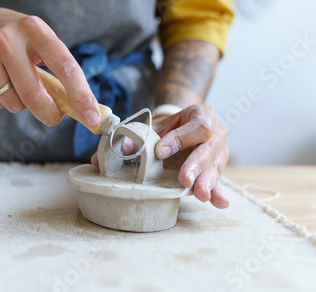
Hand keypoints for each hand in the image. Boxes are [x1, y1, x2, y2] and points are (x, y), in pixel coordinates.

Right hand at [0, 3, 100, 126]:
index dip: (81, 95)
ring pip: (14, 103)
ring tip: (16, 83)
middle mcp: (8, 38)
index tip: (92, 117)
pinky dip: (2, 101)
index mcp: (35, 29)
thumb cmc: (17, 39)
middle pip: (34, 95)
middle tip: (54, 118)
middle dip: (49, 114)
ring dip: (21, 104)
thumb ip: (57, 69)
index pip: (65, 66)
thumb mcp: (38, 41)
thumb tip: (81, 107)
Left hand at [91, 104, 228, 208]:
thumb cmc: (169, 128)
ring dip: (206, 182)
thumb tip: (100, 158)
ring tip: (199, 194)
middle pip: (209, 149)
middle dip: (195, 165)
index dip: (179, 139)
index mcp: (201, 115)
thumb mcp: (153, 128)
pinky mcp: (216, 169)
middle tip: (183, 180)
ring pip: (215, 167)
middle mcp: (216, 133)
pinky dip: (218, 192)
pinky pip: (219, 181)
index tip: (160, 151)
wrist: (184, 126)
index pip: (197, 126)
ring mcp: (219, 152)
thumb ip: (131, 139)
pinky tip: (219, 203)